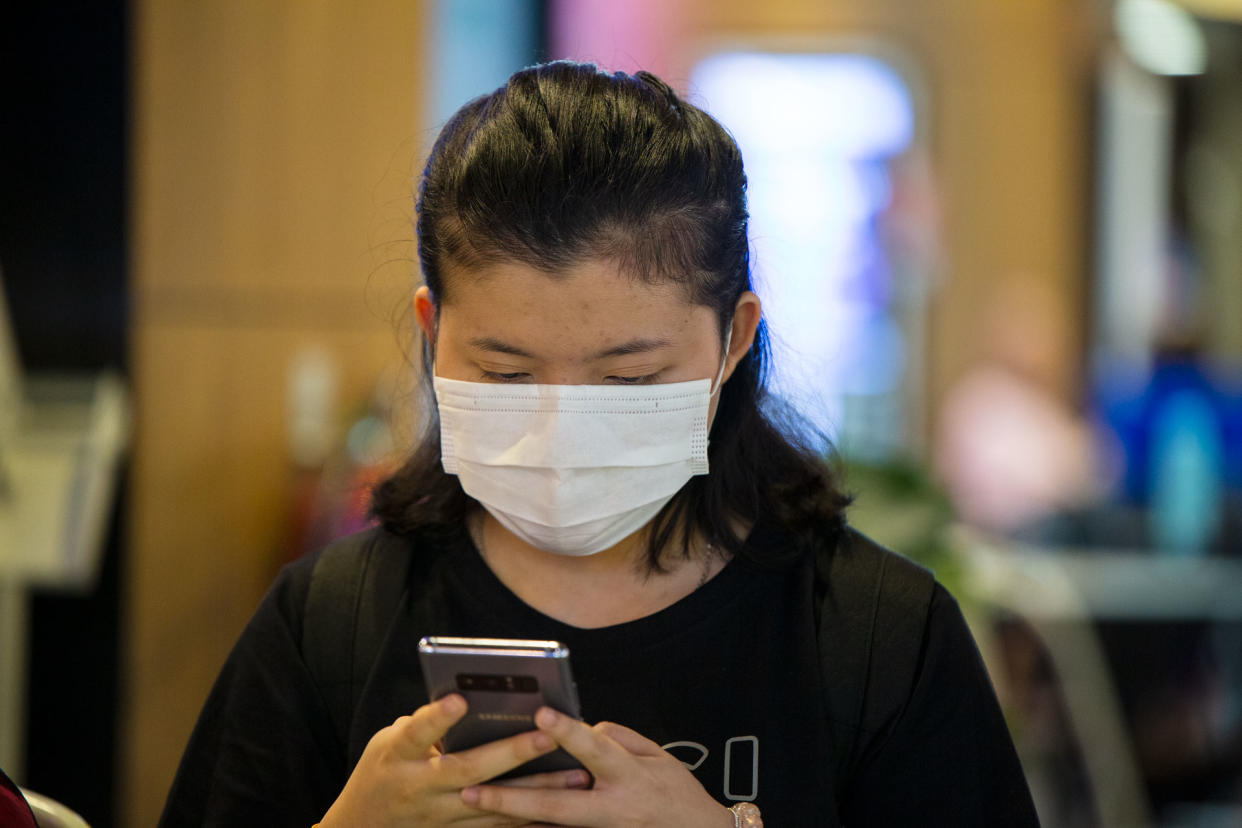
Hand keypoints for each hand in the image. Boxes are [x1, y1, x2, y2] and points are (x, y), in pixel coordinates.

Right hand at [319, 695, 591, 826]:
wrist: (361, 827)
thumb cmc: (383, 770)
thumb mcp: (389, 741)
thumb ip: (426, 723)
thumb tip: (474, 699)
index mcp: (398, 755)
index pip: (416, 733)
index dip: (436, 718)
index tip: (460, 700)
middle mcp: (418, 788)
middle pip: (467, 770)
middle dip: (511, 753)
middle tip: (549, 736)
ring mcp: (438, 816)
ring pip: (493, 803)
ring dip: (537, 790)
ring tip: (576, 775)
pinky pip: (497, 827)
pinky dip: (530, 818)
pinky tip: (562, 808)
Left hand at [460, 708, 733, 827]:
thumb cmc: (677, 792)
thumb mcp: (658, 755)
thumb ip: (618, 738)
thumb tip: (582, 730)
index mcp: (630, 776)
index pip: (595, 750)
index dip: (568, 732)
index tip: (541, 714)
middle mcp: (612, 808)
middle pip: (556, 805)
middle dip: (511, 798)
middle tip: (471, 790)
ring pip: (549, 824)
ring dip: (511, 815)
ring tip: (472, 804)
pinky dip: (530, 825)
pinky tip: (500, 819)